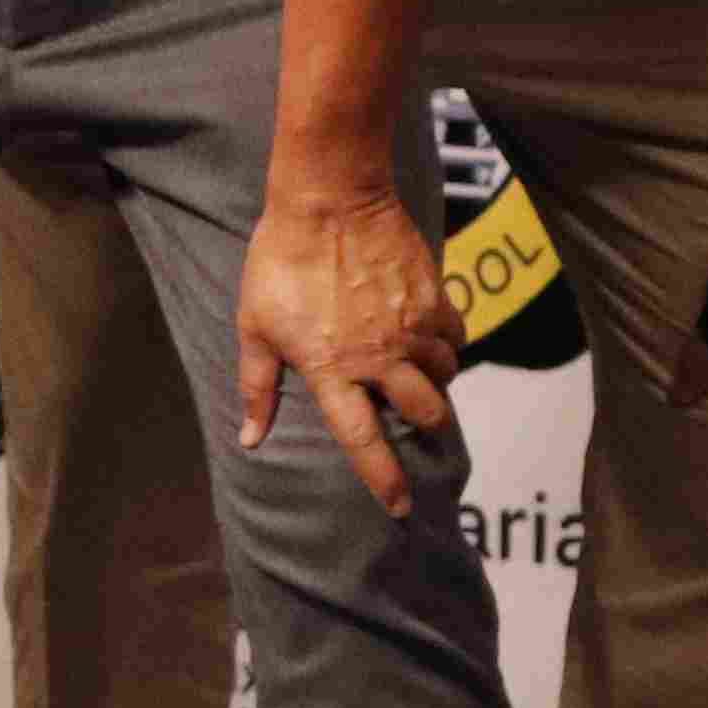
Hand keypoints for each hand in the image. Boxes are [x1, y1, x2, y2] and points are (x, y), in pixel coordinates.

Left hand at [232, 178, 464, 515]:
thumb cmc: (280, 262)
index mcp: (331, 370)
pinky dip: (448, 345)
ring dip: (435, 382)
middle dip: (426, 425)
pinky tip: (430, 338)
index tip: (398, 507)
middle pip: (425, 412)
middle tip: (416, 419)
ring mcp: (411, 326)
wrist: (328, 200)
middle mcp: (378, 356)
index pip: (363, 440)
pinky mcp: (434, 297)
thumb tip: (251, 439)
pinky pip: (456, 336)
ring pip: (445, 375)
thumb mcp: (255, 327)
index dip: (383, 478)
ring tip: (417, 373)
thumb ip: (258, 387)